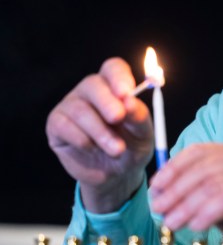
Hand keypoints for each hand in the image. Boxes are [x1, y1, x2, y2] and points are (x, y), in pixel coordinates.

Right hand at [46, 57, 154, 211]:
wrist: (116, 175)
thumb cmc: (132, 147)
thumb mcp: (143, 134)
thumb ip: (139, 117)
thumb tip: (130, 101)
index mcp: (115, 86)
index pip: (113, 69)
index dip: (119, 77)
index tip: (126, 92)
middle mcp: (91, 91)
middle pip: (93, 84)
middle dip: (107, 102)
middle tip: (118, 118)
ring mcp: (71, 105)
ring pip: (80, 110)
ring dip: (100, 132)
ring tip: (117, 150)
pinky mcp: (56, 124)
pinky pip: (65, 126)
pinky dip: (83, 140)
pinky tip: (93, 149)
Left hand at [149, 143, 222, 244]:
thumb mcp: (219, 201)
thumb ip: (197, 193)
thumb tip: (161, 196)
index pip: (198, 152)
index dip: (173, 168)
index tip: (155, 188)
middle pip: (202, 169)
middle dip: (175, 190)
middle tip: (158, 209)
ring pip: (212, 186)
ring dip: (186, 206)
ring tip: (171, 224)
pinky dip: (206, 214)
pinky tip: (195, 227)